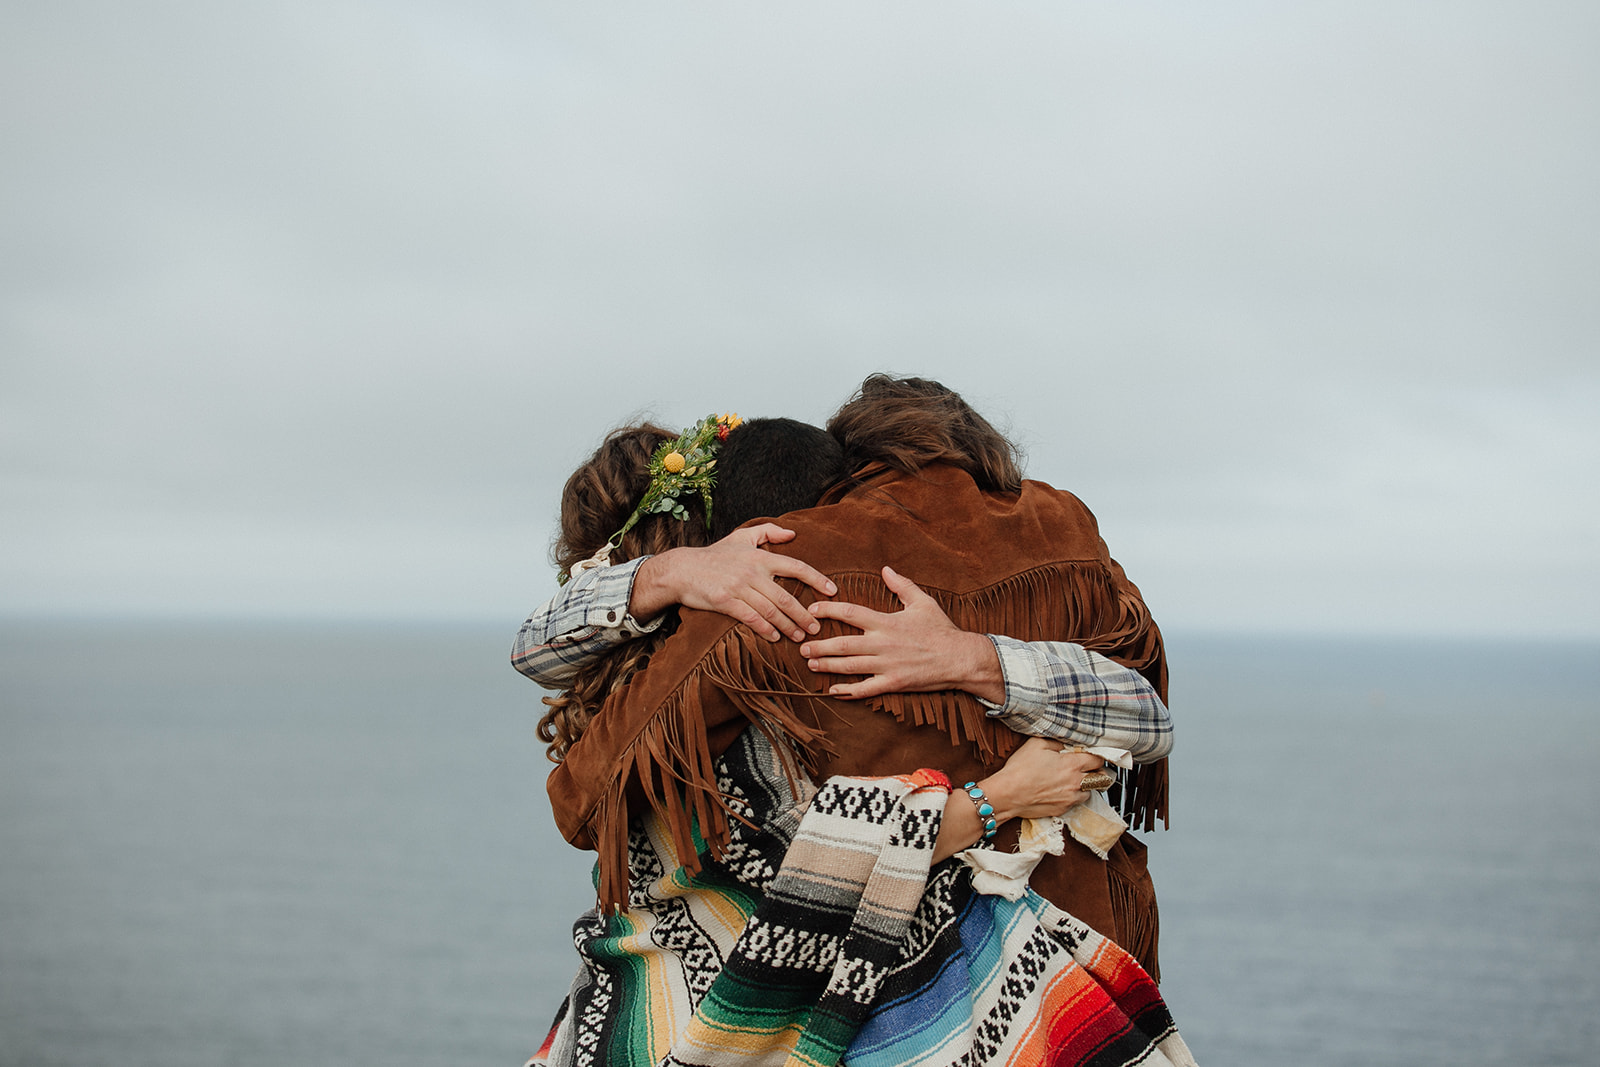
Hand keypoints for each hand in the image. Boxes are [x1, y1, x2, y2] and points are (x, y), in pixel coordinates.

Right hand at [631, 525, 837, 641]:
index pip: (795, 567)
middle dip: (804, 614)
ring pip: (771, 610)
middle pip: (786, 597)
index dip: (816, 579)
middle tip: (817, 627)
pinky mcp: (725, 602)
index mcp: (760, 556)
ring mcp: (739, 587)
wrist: (682, 569)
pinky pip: (751, 618)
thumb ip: (768, 532)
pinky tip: (775, 636)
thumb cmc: (715, 555)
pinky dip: (765, 629)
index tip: (832, 591)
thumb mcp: (741, 536)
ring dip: (788, 626)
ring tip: (800, 637)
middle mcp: (752, 572)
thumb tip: (793, 533)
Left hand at [800, 566, 1004, 702]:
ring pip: (849, 667)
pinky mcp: (893, 683)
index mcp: (886, 622)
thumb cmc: (941, 629)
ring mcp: (887, 665)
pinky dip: (848, 691)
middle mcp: (882, 644)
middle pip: (842, 644)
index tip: (812, 609)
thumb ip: (902, 585)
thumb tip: (886, 569)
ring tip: (811, 664)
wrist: (960, 659)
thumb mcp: (923, 602)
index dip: (827, 609)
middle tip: (802, 645)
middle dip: (819, 645)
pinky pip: (866, 689)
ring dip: (827, 666)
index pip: (849, 613)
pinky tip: (833, 691)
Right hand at [980, 737, 1103, 820]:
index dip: (1097, 756)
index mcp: (1071, 765)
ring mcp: (1070, 798)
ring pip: (1090, 792)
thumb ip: (1055, 742)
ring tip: (1076, 781)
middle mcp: (1075, 783)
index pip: (1097, 760)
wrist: (1008, 794)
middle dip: (1098, 772)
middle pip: (1101, 778)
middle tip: (1092, 769)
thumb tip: (1064, 745)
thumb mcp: (1036, 744)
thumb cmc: (1020, 769)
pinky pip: (1075, 802)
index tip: (1092, 755)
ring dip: (1086, 786)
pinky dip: (1073, 796)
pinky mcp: (1062, 810)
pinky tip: (1062, 791)